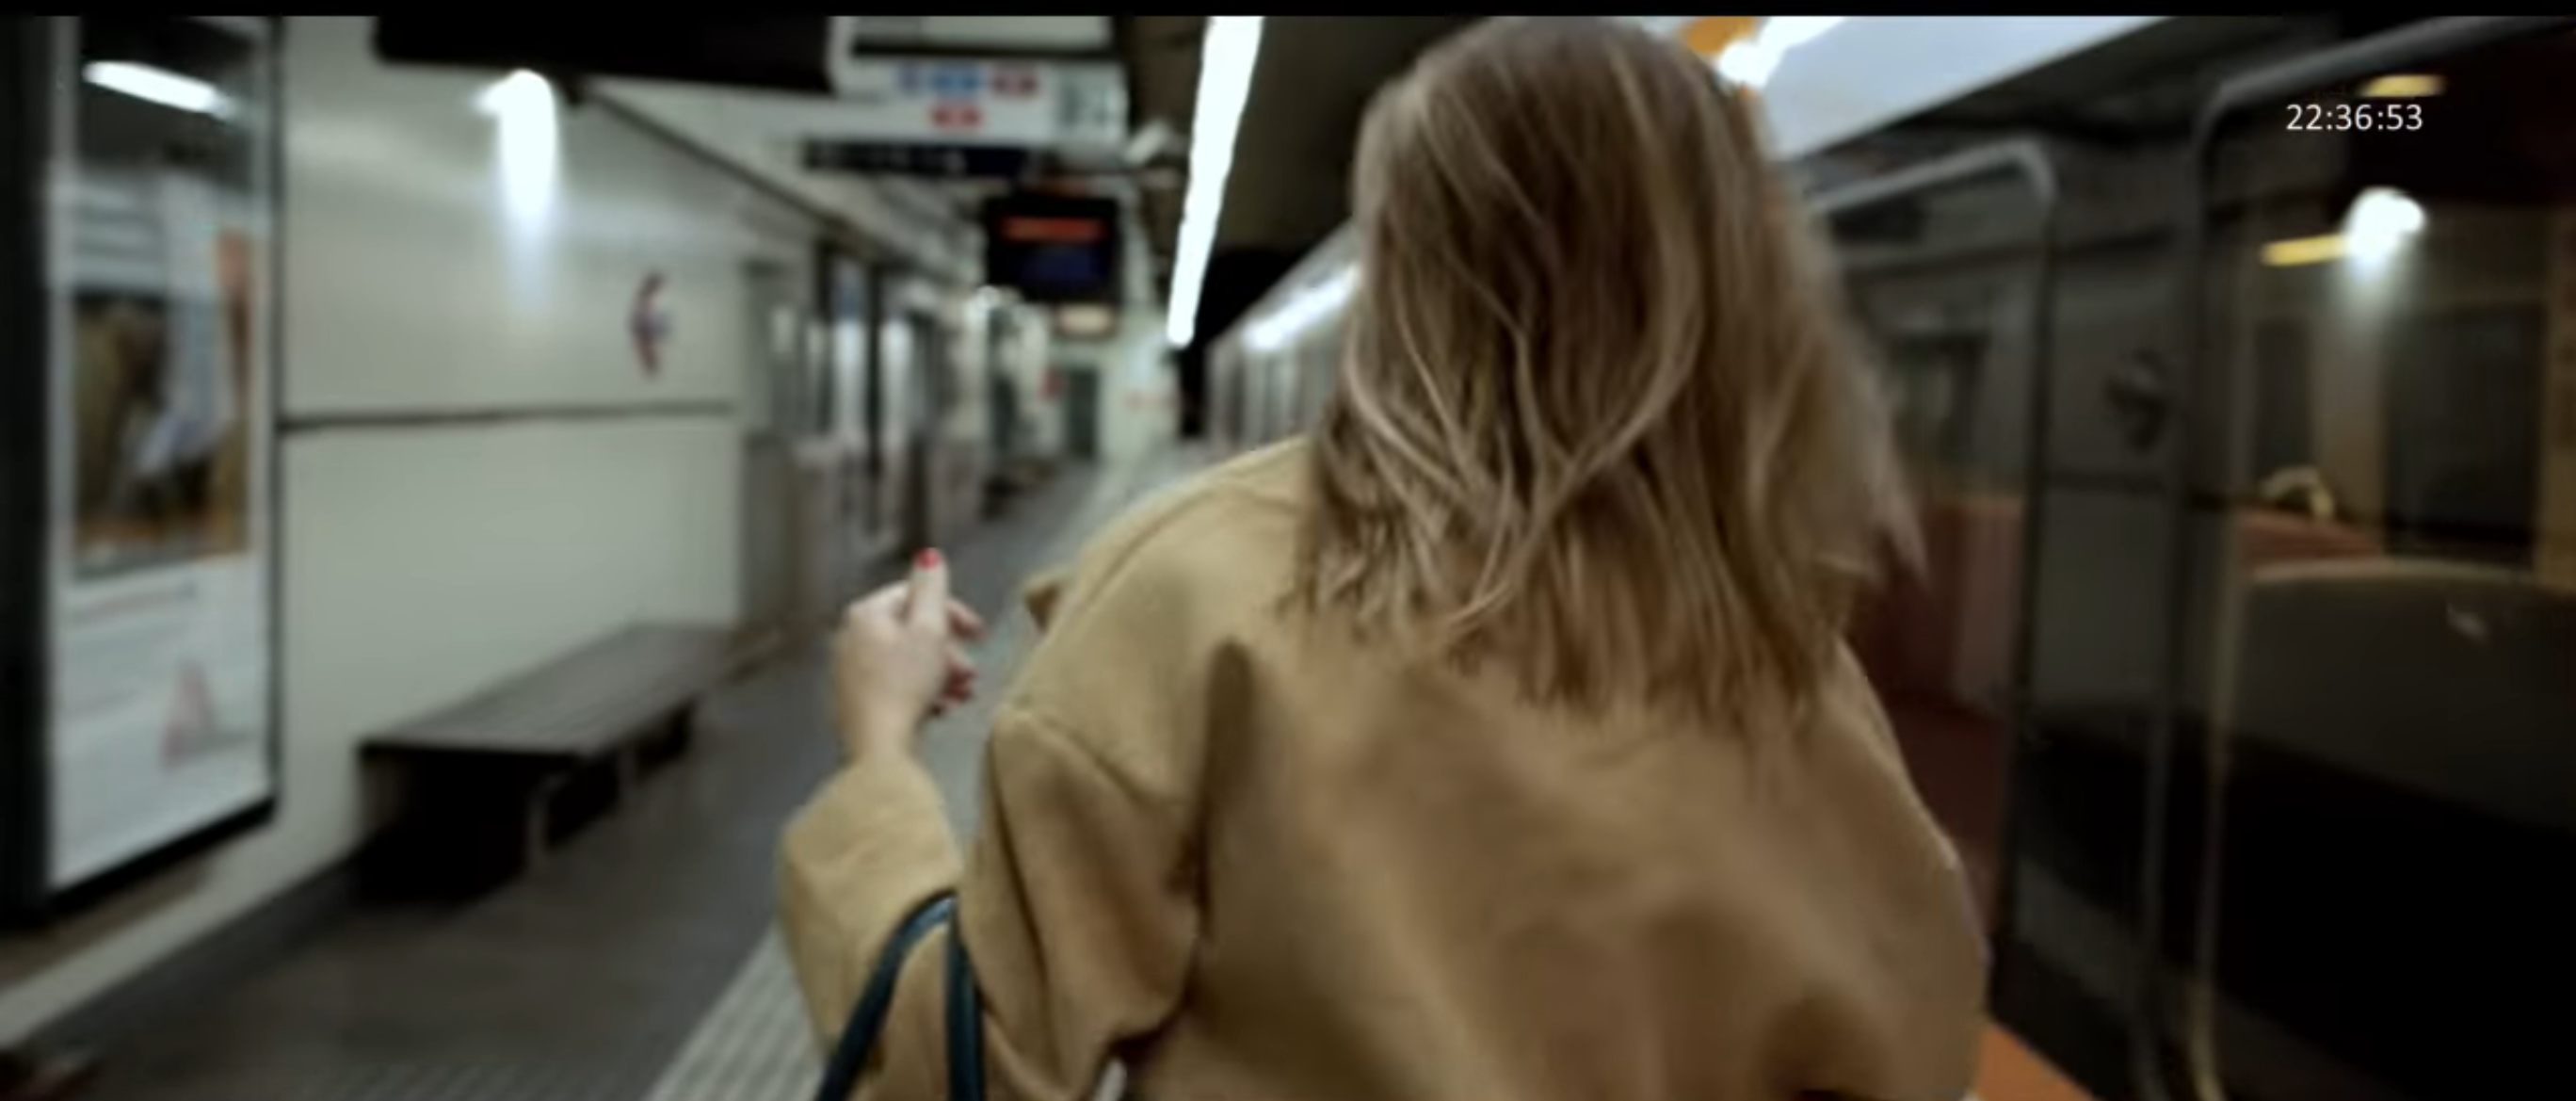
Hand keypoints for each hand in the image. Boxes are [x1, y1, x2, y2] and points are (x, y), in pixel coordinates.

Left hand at [835, 549, 986, 758]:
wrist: (877, 746)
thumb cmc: (904, 685)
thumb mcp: (928, 629)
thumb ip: (932, 587)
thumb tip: (929, 556)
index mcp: (866, 613)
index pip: (915, 596)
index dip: (953, 612)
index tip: (980, 633)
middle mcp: (851, 636)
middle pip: (911, 630)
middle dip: (949, 649)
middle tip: (971, 673)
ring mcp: (850, 670)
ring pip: (907, 660)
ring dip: (940, 673)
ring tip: (962, 695)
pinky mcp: (856, 700)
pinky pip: (896, 684)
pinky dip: (922, 691)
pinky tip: (940, 710)